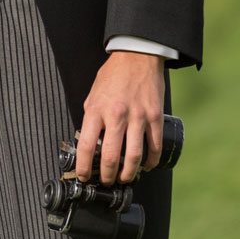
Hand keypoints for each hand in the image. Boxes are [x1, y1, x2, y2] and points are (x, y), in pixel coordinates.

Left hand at [75, 50, 166, 184]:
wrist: (136, 57)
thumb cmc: (112, 76)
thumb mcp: (92, 95)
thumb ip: (91, 118)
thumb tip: (90, 143)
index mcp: (96, 110)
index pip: (86, 146)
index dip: (84, 166)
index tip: (84, 176)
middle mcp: (116, 115)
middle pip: (111, 157)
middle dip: (108, 176)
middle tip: (107, 181)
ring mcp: (138, 117)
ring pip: (134, 156)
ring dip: (129, 173)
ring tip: (125, 178)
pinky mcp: (155, 117)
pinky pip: (154, 146)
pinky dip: (151, 161)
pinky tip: (146, 166)